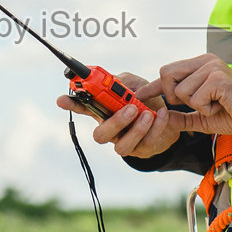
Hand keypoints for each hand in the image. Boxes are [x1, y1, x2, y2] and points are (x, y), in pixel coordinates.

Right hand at [55, 72, 180, 159]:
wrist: (171, 119)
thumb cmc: (147, 100)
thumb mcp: (136, 85)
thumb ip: (124, 82)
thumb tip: (113, 81)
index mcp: (105, 111)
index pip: (83, 108)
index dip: (70, 105)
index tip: (61, 99)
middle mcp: (111, 130)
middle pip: (100, 135)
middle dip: (115, 122)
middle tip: (131, 108)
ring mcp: (125, 142)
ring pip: (121, 147)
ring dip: (136, 129)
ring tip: (148, 113)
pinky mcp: (143, 150)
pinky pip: (146, 143)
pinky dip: (156, 128)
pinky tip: (162, 114)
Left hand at [140, 53, 231, 135]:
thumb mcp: (204, 116)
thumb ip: (183, 117)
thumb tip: (164, 117)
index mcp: (202, 65)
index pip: (169, 72)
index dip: (153, 86)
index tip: (140, 95)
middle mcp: (205, 62)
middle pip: (167, 75)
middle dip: (174, 96)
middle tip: (197, 103)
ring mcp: (212, 68)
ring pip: (181, 91)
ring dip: (196, 105)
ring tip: (216, 104)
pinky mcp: (217, 79)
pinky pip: (195, 99)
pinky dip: (207, 109)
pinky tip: (222, 106)